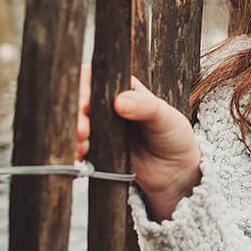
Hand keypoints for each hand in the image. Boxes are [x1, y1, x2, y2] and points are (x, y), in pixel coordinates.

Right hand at [77, 64, 202, 220]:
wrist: (176, 172)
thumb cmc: (174, 136)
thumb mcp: (165, 117)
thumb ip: (145, 106)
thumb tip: (120, 102)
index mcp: (123, 88)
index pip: (95, 78)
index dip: (84, 88)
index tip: (85, 105)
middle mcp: (108, 106)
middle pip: (80, 102)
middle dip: (76, 116)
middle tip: (82, 131)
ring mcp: (101, 127)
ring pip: (77, 124)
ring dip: (74, 135)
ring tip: (83, 146)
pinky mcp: (98, 148)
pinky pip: (80, 147)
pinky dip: (75, 151)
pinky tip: (80, 157)